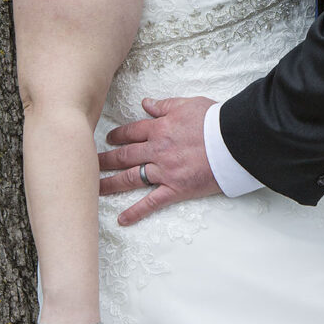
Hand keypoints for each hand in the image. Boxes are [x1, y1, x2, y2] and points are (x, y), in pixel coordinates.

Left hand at [98, 96, 219, 224]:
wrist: (233, 140)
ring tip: (94, 189)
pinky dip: (136, 212)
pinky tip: (122, 219)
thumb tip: (146, 104)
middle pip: (124, 156)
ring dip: (111, 184)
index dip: (118, 135)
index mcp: (160, 128)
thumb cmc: (215, 119)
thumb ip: (165, 105)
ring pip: (131, 178)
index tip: (108, 139)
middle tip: (90, 164)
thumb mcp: (188, 103)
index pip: (132, 132)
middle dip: (105, 160)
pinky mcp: (176, 188)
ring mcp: (165, 171)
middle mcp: (157, 150)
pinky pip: (152, 202)